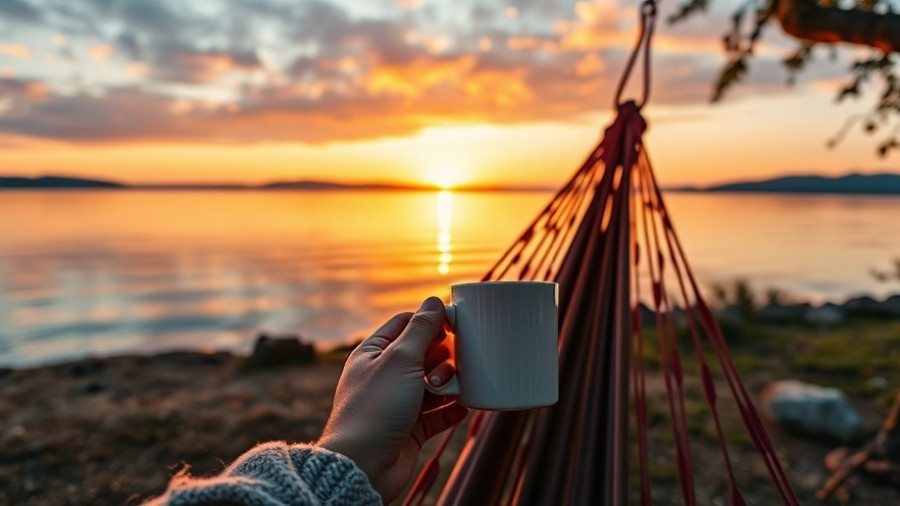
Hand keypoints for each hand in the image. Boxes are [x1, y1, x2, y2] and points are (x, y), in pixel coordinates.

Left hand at [317, 297, 468, 502]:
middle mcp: (384, 375)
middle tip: (440, 370)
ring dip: (448, 384)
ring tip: (447, 391)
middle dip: (441, 358)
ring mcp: (398, 403)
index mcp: (373, 353)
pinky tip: (465, 405)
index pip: (406, 324)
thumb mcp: (400, 360)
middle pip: (424, 353)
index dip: (431, 321)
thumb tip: (434, 301)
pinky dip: (453, 409)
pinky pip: (439, 413)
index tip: (455, 325)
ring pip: (434, 383)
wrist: (364, 466)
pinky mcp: (410, 428)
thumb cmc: (375, 409)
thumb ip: (421, 329)